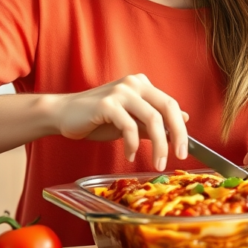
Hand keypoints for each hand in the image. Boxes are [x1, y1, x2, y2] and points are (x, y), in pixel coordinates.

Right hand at [50, 74, 188, 170]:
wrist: (63, 114)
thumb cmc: (96, 119)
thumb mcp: (130, 120)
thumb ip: (153, 121)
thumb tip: (184, 119)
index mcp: (142, 85)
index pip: (171, 104)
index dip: (181, 128)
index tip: (185, 150)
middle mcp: (134, 84)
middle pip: (167, 108)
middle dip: (177, 135)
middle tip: (178, 157)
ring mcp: (120, 92)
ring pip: (151, 119)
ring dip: (158, 145)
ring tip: (157, 163)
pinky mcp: (106, 104)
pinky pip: (128, 126)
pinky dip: (133, 145)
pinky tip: (130, 155)